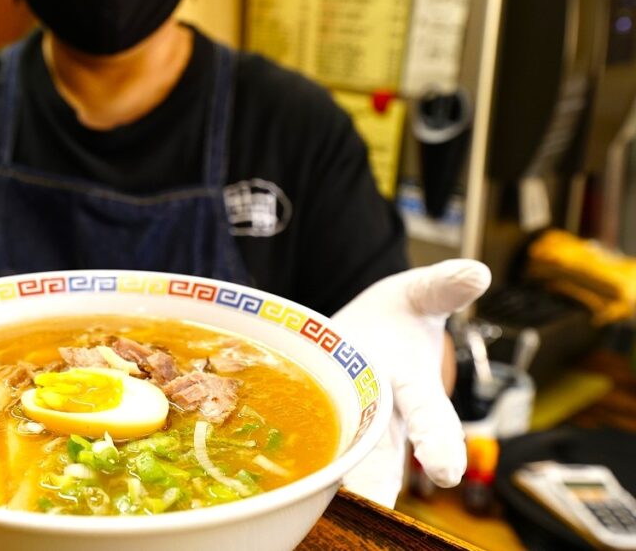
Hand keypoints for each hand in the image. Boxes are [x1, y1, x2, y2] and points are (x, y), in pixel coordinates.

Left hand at [334, 259, 490, 507]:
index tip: (445, 471)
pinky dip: (312, 465)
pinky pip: (318, 444)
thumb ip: (443, 286)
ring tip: (329, 501)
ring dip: (343, 480)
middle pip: (386, 449)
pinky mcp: (325, 421)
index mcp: (412, 383)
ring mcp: (353, 421)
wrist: (365, 329)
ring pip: (349, 458)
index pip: (429, 414)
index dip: (437, 440)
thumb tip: (477, 272)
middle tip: (378, 502)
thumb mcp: (418, 293)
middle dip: (381, 475)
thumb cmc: (396, 316)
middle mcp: (385, 411)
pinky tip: (296, 488)